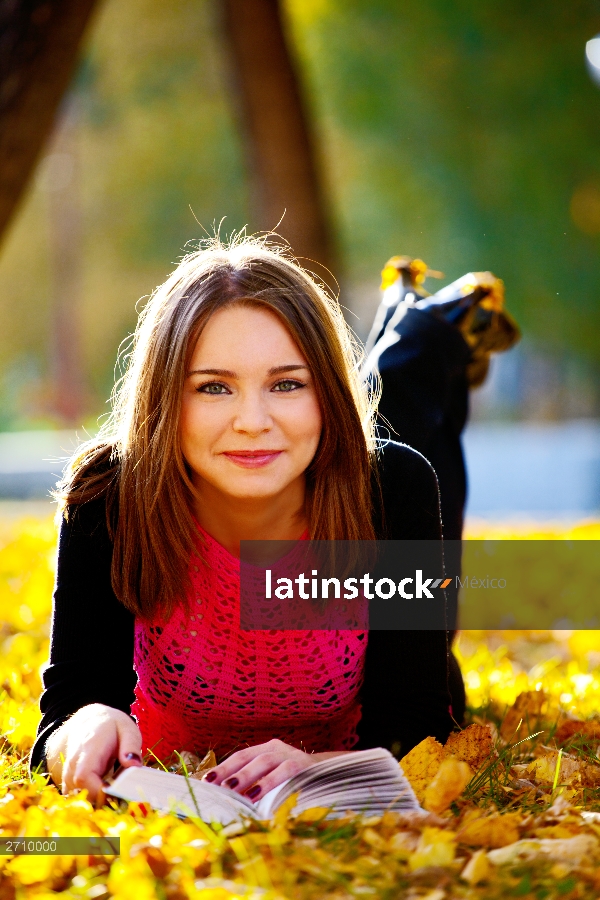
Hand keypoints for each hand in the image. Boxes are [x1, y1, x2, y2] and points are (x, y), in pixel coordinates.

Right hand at [45, 703, 142, 803]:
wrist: (90, 722)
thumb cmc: (111, 727)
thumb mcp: (127, 729)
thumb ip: (131, 746)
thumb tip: (133, 765)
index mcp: (89, 749)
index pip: (84, 777)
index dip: (99, 791)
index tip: (117, 795)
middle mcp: (73, 764)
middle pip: (80, 792)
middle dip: (101, 801)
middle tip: (122, 798)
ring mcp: (68, 774)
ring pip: (78, 799)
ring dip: (97, 802)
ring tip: (115, 794)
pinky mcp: (68, 783)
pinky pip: (77, 798)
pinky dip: (91, 802)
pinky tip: (105, 795)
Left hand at [202, 738, 346, 801]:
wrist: (334, 774)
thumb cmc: (298, 782)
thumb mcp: (276, 780)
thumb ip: (257, 785)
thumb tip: (229, 800)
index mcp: (267, 750)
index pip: (241, 756)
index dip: (224, 767)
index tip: (206, 781)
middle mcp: (277, 748)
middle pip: (248, 757)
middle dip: (229, 771)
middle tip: (214, 785)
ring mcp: (290, 754)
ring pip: (264, 762)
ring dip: (246, 777)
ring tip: (231, 790)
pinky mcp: (304, 763)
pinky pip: (284, 771)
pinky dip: (268, 782)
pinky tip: (256, 794)